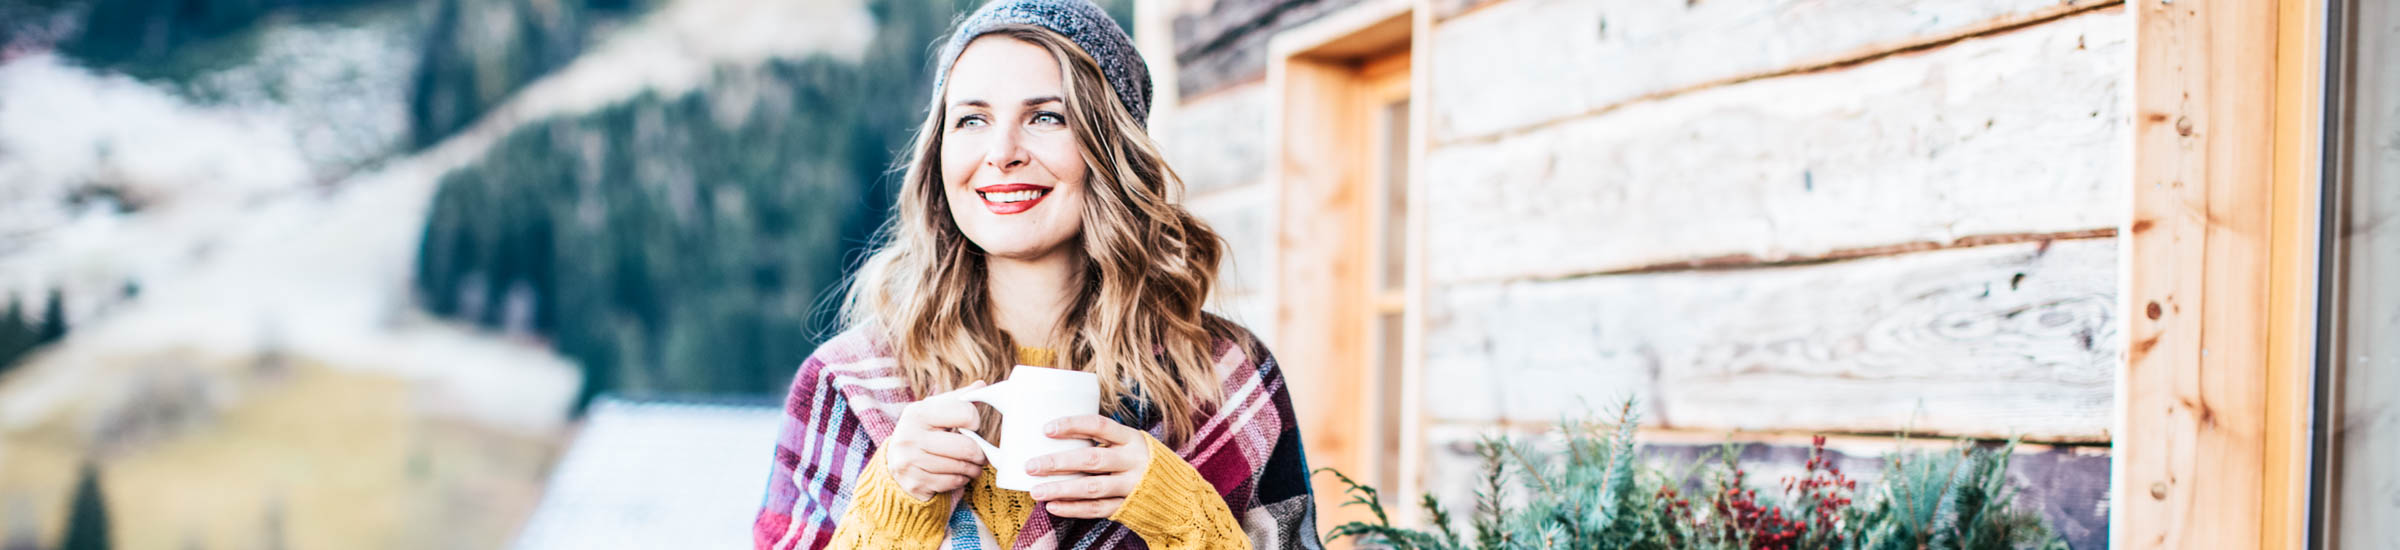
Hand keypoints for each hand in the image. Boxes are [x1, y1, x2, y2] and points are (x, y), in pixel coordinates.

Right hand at [885, 381, 990, 500]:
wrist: (895, 462)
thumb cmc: (923, 432)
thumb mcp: (934, 411)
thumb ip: (957, 399)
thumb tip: (982, 385)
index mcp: (917, 413)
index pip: (965, 413)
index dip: (975, 421)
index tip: (973, 427)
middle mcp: (910, 436)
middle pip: (966, 446)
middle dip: (980, 453)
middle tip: (982, 455)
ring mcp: (910, 462)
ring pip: (961, 467)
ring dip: (973, 469)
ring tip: (973, 465)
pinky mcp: (915, 483)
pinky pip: (953, 482)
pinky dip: (962, 480)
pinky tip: (959, 475)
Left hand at [1025, 414, 1152, 517]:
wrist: (1181, 494)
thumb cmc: (1145, 463)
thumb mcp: (1132, 444)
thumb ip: (1105, 441)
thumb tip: (1058, 437)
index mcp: (1131, 439)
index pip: (1099, 425)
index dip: (1072, 425)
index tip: (1046, 429)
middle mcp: (1133, 461)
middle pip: (1090, 460)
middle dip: (1057, 463)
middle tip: (1031, 465)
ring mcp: (1131, 486)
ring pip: (1091, 488)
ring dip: (1060, 489)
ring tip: (1035, 491)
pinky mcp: (1127, 507)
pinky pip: (1097, 509)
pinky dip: (1073, 509)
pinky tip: (1053, 507)